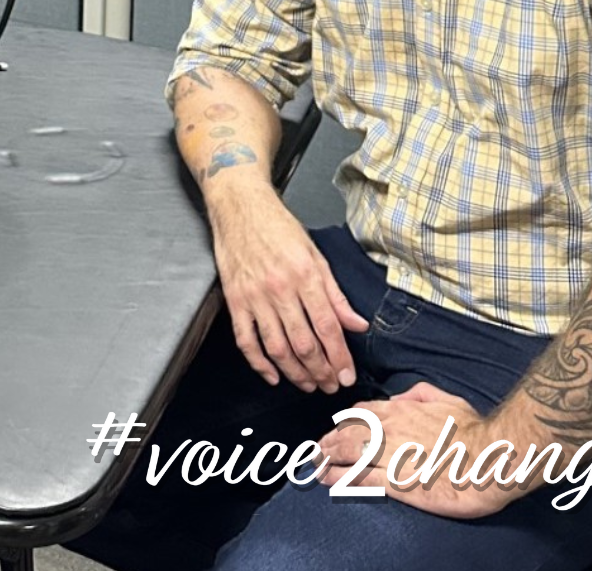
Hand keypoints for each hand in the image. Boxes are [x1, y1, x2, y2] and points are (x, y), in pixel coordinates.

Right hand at [211, 196, 367, 391]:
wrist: (239, 207)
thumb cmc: (278, 227)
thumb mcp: (315, 254)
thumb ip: (335, 293)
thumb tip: (357, 324)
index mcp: (304, 275)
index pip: (327, 326)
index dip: (339, 356)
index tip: (346, 374)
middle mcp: (279, 289)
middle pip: (303, 343)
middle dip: (321, 371)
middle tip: (330, 385)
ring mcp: (254, 297)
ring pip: (277, 347)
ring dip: (295, 373)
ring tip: (308, 385)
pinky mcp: (234, 301)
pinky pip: (246, 340)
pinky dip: (259, 364)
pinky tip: (273, 376)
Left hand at [316, 381, 516, 519]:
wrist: (488, 461)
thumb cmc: (473, 432)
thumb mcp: (448, 400)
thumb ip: (420, 393)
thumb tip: (399, 397)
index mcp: (401, 411)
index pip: (361, 412)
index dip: (346, 421)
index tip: (339, 428)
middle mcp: (388, 430)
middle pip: (346, 431)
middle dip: (329, 439)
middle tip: (318, 447)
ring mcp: (389, 455)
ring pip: (346, 451)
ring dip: (326, 455)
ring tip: (315, 461)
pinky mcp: (394, 481)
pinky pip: (357, 476)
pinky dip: (337, 476)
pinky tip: (325, 478)